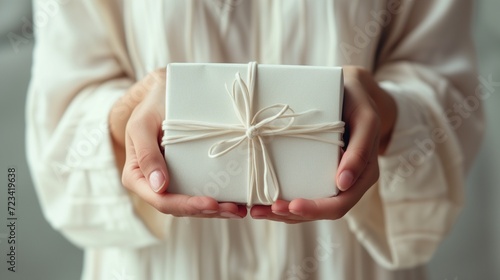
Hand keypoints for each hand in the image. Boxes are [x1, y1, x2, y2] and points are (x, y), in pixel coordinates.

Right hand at [109, 69, 246, 218]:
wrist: (166, 93)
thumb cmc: (151, 106)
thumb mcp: (142, 125)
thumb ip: (146, 154)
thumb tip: (158, 186)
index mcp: (138, 177)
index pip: (162, 200)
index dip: (186, 205)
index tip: (211, 203)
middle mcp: (155, 184)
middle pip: (181, 207)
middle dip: (207, 211)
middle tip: (233, 209)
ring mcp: (174, 181)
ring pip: (195, 205)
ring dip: (218, 210)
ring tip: (240, 209)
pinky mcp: (190, 174)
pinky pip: (204, 190)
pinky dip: (221, 197)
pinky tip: (239, 200)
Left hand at [250, 66, 396, 222]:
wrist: (349, 90)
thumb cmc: (357, 102)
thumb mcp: (365, 119)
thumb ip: (361, 150)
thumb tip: (343, 183)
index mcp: (362, 176)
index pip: (339, 204)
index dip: (316, 209)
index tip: (292, 205)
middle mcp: (346, 183)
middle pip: (318, 212)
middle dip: (290, 214)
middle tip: (264, 210)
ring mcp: (328, 180)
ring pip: (305, 208)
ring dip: (279, 213)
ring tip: (255, 211)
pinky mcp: (313, 173)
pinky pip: (298, 192)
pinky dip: (278, 200)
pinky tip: (258, 200)